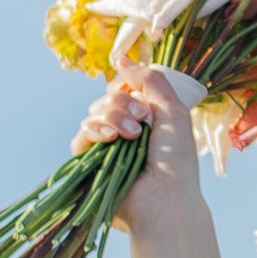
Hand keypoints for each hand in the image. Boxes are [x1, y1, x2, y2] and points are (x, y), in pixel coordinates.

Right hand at [74, 61, 205, 226]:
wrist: (163, 199)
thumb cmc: (176, 162)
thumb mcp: (173, 112)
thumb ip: (151, 81)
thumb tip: (122, 58)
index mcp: (145, 119)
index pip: (124, 90)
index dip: (128, 87)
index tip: (141, 96)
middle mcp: (124, 132)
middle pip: (107, 99)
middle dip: (122, 103)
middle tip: (142, 121)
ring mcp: (106, 148)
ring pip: (93, 114)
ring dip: (112, 117)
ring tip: (131, 135)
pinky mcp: (90, 163)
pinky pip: (81, 136)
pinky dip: (95, 130)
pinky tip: (110, 139)